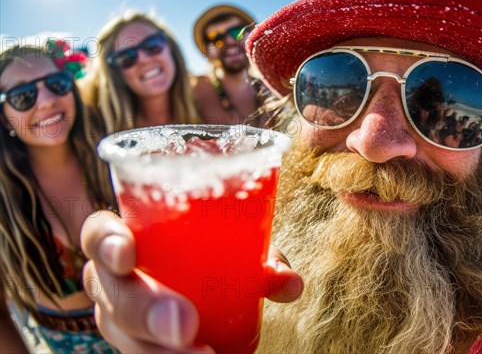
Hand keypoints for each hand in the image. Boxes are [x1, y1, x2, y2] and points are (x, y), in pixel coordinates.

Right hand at [81, 210, 302, 352]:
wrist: (190, 285)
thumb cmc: (207, 255)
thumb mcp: (229, 248)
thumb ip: (257, 258)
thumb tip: (290, 285)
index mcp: (128, 240)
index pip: (98, 234)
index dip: (105, 242)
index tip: (128, 255)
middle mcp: (114, 281)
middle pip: (112, 294)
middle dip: (144, 311)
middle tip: (185, 325)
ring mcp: (119, 318)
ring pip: (124, 337)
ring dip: (160, 351)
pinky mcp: (136, 343)